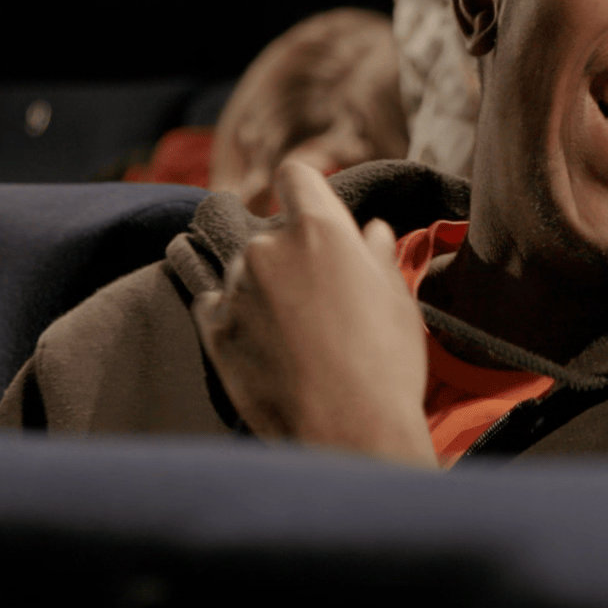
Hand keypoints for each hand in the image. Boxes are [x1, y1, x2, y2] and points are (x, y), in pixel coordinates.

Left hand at [192, 160, 437, 466]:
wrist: (349, 432)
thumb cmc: (386, 363)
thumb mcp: (396, 299)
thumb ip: (375, 255)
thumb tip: (370, 233)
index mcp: (318, 229)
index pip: (296, 175)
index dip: (308, 192)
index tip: (316, 214)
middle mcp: (267, 248)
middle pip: (270, 232)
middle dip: (290, 255)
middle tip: (318, 296)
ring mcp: (233, 290)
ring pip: (243, 270)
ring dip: (261, 288)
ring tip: (292, 333)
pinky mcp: (211, 331)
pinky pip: (215, 305)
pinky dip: (234, 316)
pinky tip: (263, 347)